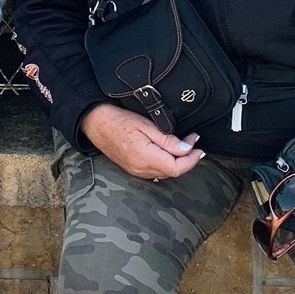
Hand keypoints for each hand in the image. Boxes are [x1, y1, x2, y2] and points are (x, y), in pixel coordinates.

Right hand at [81, 104, 205, 180]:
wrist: (96, 123)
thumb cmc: (119, 120)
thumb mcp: (146, 125)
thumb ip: (167, 140)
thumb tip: (187, 149)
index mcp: (145, 158)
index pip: (177, 168)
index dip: (191, 160)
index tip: (199, 148)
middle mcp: (141, 169)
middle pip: (173, 172)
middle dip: (187, 158)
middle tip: (192, 139)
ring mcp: (136, 172)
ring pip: (165, 173)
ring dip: (178, 160)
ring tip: (184, 143)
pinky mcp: (134, 170)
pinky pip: (156, 171)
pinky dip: (167, 163)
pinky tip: (169, 151)